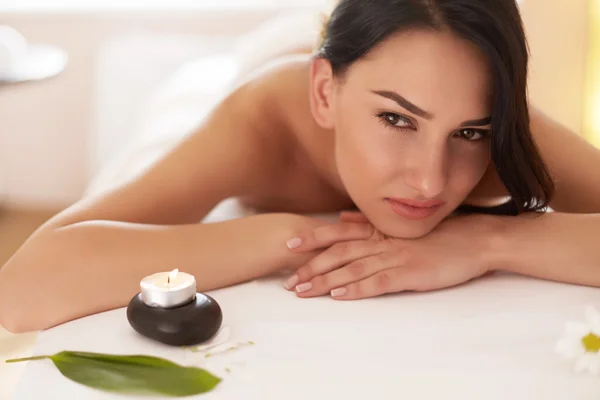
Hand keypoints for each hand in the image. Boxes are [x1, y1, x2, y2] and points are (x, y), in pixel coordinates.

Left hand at [284, 212, 495, 299]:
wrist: (475, 239)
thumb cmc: (440, 233)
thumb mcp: (403, 225)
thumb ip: (371, 222)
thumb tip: (344, 216)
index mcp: (380, 230)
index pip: (340, 233)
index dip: (314, 239)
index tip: (290, 245)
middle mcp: (383, 241)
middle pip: (339, 252)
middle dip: (311, 265)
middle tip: (289, 279)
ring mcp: (396, 256)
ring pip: (352, 268)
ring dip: (325, 281)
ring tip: (303, 291)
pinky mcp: (410, 273)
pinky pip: (378, 282)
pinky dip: (357, 289)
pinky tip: (339, 295)